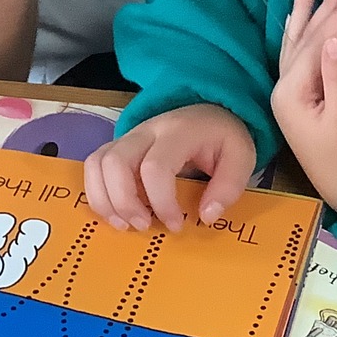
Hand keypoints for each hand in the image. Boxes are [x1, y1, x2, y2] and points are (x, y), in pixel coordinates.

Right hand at [84, 104, 255, 232]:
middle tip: (144, 226)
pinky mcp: (119, 146)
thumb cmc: (223, 137)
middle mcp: (147, 131)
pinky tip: (117, 214)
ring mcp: (129, 137)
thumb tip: (206, 217)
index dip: (161, 202)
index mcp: (178, 132)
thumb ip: (228, 187)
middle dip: (124, 202)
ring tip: (125, 224)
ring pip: (97, 163)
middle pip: (115, 162)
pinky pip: (94, 166)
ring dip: (105, 200)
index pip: (155, 167)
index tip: (176, 225)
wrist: (210, 110)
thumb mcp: (242, 158)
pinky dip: (99, 193)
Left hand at [271, 0, 336, 215]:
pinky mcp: (302, 100)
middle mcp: (284, 89)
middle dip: (325, 7)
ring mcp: (291, 94)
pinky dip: (305, 33)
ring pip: (298, 44)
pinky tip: (304, 19)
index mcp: (291, 92)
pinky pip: (300, 56)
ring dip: (309, 13)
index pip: (316, 43)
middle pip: (305, 39)